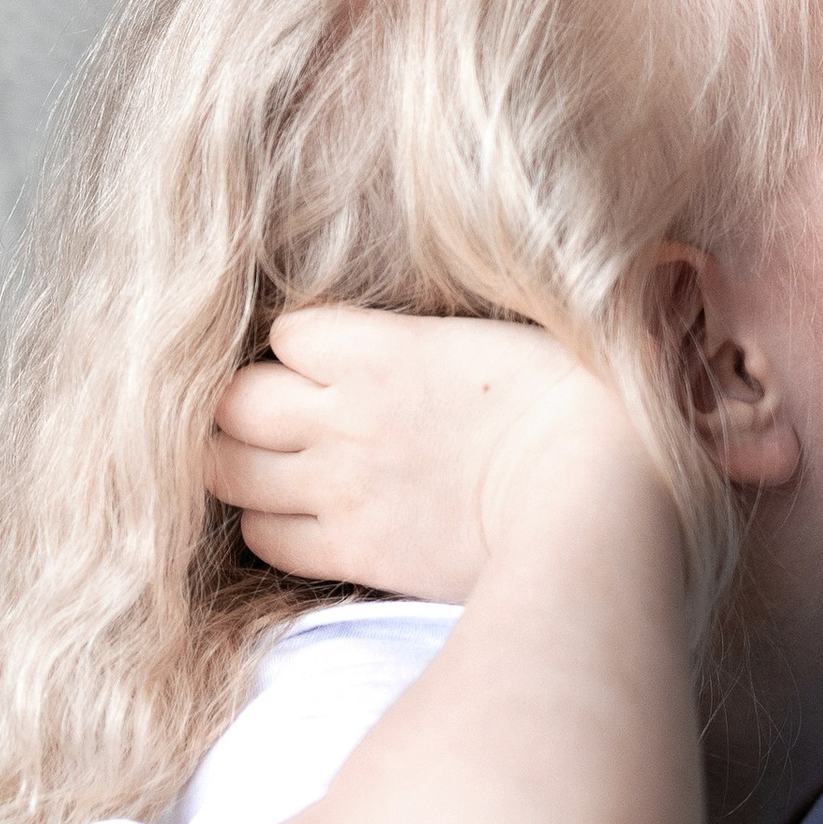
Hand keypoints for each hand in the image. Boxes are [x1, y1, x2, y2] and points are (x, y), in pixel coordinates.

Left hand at [206, 309, 668, 601]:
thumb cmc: (583, 405)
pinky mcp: (354, 550)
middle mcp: (344, 414)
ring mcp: (341, 486)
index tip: (341, 360)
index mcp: (381, 349)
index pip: (290, 332)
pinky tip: (305, 517)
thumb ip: (476, 319)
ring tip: (277, 467)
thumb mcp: (527, 332)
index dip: (308, 346)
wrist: (594, 500)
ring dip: (244, 465)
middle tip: (285, 416)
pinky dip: (270, 525)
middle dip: (248, 407)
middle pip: (234, 403)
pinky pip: (264, 538)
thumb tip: (580, 274)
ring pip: (228, 470)